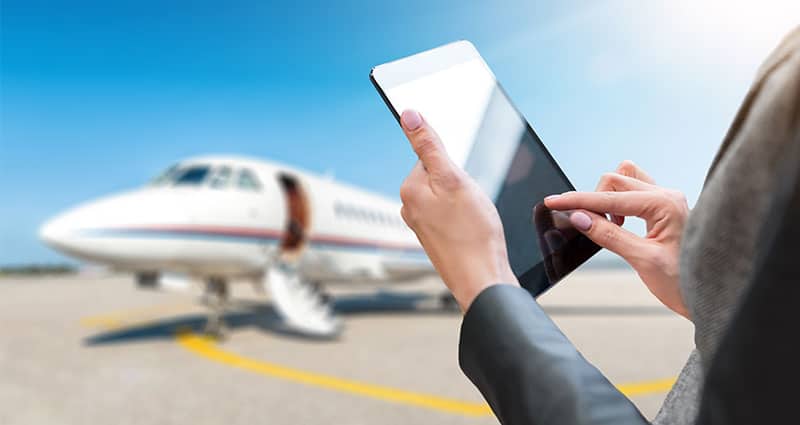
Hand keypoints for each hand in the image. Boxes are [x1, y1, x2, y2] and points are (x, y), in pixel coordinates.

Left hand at [398, 110, 517, 310]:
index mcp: (410, 190)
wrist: (482, 280)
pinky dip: (466, 219)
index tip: (464, 184)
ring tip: (474, 220)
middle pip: (441, 176)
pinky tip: (474, 231)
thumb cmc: (473, 234)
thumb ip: (430, 146)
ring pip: (449, 197)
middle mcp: (410, 208)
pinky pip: (453, 216)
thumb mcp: (454, 179)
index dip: (455, 166)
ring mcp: (422, 225)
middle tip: (472, 204)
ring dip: (466, 202)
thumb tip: (408, 116)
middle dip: (461, 184)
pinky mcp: (436, 239)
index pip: (432, 156)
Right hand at [544, 161, 690, 318]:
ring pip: (624, 181)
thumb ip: (609, 235)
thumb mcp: (642, 260)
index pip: (610, 198)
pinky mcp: (664, 209)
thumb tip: (580, 218)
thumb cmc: (684, 282)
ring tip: (607, 225)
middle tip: (585, 225)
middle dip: (593, 200)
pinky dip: (618, 202)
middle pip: (615, 181)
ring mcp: (667, 200)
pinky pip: (633, 192)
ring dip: (607, 198)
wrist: (712, 295)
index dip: (578, 201)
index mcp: (665, 204)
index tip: (553, 202)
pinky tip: (617, 223)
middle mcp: (667, 195)